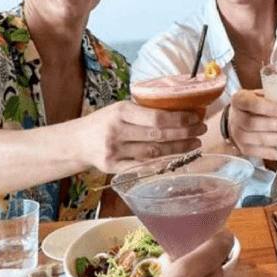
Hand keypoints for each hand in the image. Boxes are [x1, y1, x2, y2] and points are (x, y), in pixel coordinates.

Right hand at [78, 101, 205, 172]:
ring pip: (154, 153)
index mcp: (121, 111)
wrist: (76, 142)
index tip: (195, 118)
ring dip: (178, 149)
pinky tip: (176, 160)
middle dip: (184, 134)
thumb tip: (179, 111)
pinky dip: (161, 164)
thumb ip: (143, 111)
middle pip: (159, 135)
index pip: (157, 117)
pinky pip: (142, 167)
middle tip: (201, 131)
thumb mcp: (119, 109)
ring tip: (194, 145)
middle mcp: (117, 131)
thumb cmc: (103, 122)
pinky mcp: (113, 167)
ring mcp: (115, 151)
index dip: (180, 119)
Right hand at [227, 89, 276, 162]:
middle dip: (274, 126)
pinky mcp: (249, 152)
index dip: (269, 108)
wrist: (234, 122)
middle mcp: (236, 120)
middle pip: (254, 124)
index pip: (251, 104)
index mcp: (239, 101)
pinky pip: (269, 155)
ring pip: (262, 141)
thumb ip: (273, 95)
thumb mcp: (257, 95)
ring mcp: (241, 138)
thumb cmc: (252, 105)